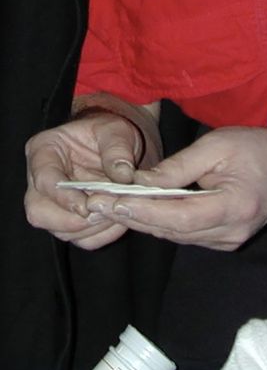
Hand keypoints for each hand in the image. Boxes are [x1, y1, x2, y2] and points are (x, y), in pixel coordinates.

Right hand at [24, 94, 160, 249]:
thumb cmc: (110, 132)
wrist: (120, 143)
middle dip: (72, 220)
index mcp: (45, 151)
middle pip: (40, 213)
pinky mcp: (72, 218)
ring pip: (60, 230)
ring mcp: (55, 203)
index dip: (62, 197)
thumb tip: (123, 176)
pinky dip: (101, 235)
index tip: (86, 205)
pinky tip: (120, 222)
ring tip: (118, 214)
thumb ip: (118, 150)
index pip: (44, 180)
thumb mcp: (116, 131)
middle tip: (105, 213)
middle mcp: (42, 181)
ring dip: (90, 228)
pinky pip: (81, 238)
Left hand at [86, 126, 266, 249]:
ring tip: (109, 205)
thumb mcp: (219, 146)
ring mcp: (229, 242)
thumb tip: (140, 180)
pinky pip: (185, 234)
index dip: (142, 209)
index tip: (109, 200)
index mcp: (234, 206)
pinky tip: (141, 209)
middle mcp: (230, 232)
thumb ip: (179, 166)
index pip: (179, 215)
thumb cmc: (259, 149)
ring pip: (175, 235)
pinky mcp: (225, 241)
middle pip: (171, 230)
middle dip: (132, 215)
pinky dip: (161, 222)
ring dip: (143, 220)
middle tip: (95, 203)